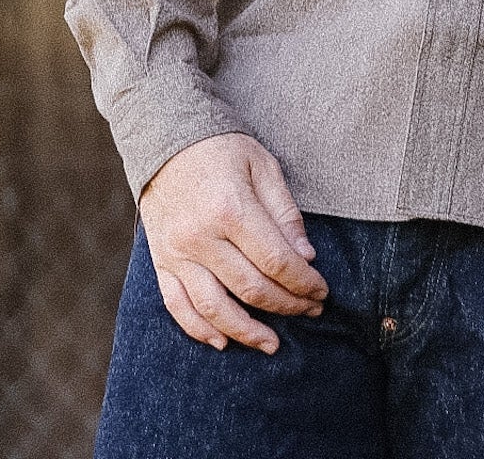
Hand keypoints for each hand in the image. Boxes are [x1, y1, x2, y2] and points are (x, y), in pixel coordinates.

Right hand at [139, 133, 329, 352]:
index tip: (321, 291)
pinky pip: (178, 307)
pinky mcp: (161, 262)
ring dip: (247, 332)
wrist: (166, 139)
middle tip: (310, 311)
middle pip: (251, 288)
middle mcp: (201, 237)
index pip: (276, 261)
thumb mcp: (263, 166)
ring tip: (272, 344)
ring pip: (214, 308)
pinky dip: (200, 330)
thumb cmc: (222, 150)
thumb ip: (284, 214)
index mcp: (231, 209)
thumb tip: (306, 258)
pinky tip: (223, 341)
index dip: (304, 282)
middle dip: (287, 305)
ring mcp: (177, 253)